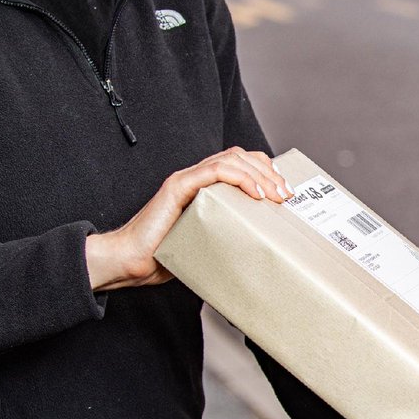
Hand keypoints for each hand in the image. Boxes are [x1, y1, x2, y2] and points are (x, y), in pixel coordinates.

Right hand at [86, 147, 294, 290]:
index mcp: (206, 186)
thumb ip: (230, 234)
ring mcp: (187, 179)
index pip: (242, 163)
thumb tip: (262, 248)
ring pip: (231, 159)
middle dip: (270, 172)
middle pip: (241, 157)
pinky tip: (256, 193)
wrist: (132, 261)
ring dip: (260, 174)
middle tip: (287, 195)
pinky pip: (213, 172)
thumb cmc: (167, 255)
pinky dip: (239, 178)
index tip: (286, 192)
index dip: (267, 171)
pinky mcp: (177, 187)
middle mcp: (197, 177)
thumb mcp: (210, 242)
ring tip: (276, 195)